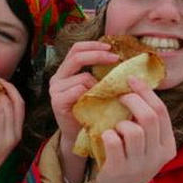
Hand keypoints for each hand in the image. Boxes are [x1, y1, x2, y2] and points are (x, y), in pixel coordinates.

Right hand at [49, 41, 118, 182]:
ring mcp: (55, 90)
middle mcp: (58, 78)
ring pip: (82, 77)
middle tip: (116, 58)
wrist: (82, 138)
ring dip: (99, 84)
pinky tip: (98, 105)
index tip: (112, 47)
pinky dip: (91, 95)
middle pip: (76, 55)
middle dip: (98, 55)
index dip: (94, 45)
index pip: (77, 49)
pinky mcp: (57, 102)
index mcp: (66, 71)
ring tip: (108, 95)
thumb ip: (104, 75)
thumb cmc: (94, 112)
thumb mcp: (99, 89)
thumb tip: (127, 59)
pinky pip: (78, 90)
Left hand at [95, 77, 175, 182]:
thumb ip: (147, 121)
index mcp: (167, 146)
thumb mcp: (148, 144)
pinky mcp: (120, 170)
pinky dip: (107, 134)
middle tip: (120, 96)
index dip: (146, 92)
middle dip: (132, 101)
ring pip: (133, 130)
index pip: (161, 111)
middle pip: (149, 117)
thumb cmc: (132, 159)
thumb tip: (136, 84)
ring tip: (116, 126)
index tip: (131, 79)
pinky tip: (106, 137)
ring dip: (120, 122)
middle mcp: (157, 156)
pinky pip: (113, 142)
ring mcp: (139, 165)